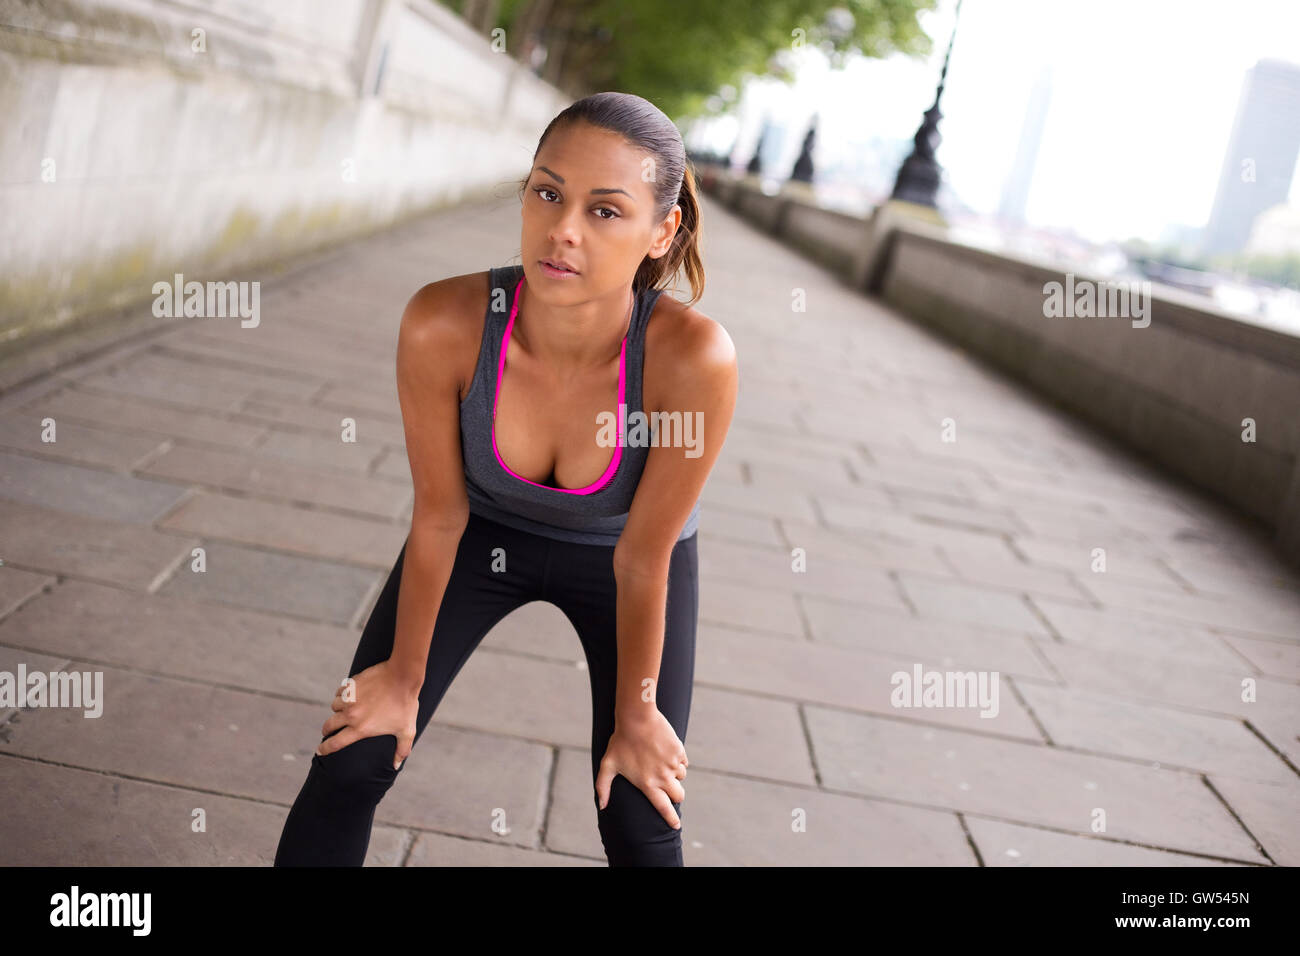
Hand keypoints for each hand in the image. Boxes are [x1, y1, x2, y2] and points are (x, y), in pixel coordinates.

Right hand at [315, 660, 420, 769]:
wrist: (402, 676)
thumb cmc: (405, 704)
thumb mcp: (407, 730)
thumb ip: (402, 750)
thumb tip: (395, 766)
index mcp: (361, 728)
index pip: (335, 743)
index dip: (325, 749)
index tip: (320, 751)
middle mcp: (351, 715)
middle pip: (329, 725)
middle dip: (327, 730)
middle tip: (328, 731)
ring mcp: (349, 699)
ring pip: (334, 706)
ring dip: (338, 709)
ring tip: (346, 710)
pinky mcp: (350, 685)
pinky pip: (339, 691)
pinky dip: (342, 694)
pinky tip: (350, 695)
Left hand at [596, 708, 688, 828]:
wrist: (637, 718)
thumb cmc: (620, 741)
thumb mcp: (607, 765)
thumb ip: (603, 788)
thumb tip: (601, 807)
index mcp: (648, 784)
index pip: (663, 808)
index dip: (671, 819)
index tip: (676, 826)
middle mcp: (663, 777)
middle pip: (679, 796)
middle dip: (676, 796)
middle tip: (669, 789)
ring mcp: (672, 764)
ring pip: (681, 777)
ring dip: (675, 775)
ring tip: (661, 764)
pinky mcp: (679, 751)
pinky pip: (683, 762)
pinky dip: (677, 760)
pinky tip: (666, 753)